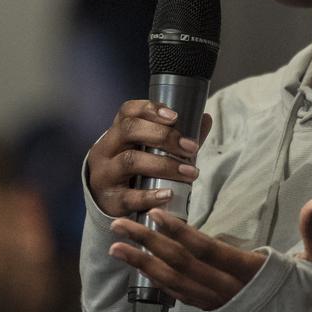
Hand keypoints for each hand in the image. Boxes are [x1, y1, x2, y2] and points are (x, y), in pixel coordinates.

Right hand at [86, 100, 212, 217]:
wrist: (106, 202)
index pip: (128, 111)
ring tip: (190, 172)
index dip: (150, 109)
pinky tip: (168, 194)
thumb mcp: (147, 151)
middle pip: (129, 130)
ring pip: (130, 161)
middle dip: (163, 136)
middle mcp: (106, 149)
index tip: (175, 116)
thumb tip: (206, 119)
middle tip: (190, 147)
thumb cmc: (133, 171)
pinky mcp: (110, 200)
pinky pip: (129, 196)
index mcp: (116, 133)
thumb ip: (176, 137)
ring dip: (164, 165)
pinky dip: (150, 195)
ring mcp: (105, 174)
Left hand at [107, 198, 311, 309]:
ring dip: (143, 264)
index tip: (158, 214)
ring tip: (116, 247)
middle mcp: (232, 292)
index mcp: (254, 274)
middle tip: (118, 224)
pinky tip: (139, 266)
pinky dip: (157, 280)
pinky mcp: (219, 310)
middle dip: (148, 244)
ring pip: (175, 283)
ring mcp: (222, 304)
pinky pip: (181, 295)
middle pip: (181, 266)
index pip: (209, 252)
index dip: (181, 233)